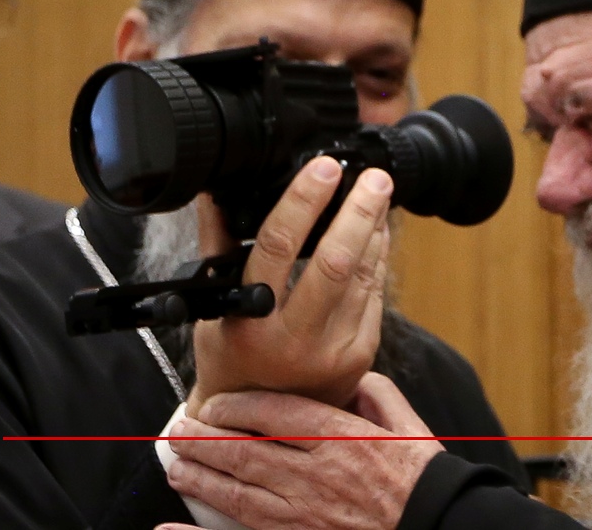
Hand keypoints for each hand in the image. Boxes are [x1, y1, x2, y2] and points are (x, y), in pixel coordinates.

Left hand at [168, 374, 444, 529]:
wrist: (437, 526)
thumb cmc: (424, 480)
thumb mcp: (410, 426)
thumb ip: (378, 394)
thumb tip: (351, 379)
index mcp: (342, 439)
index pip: (274, 412)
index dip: (236, 405)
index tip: (216, 402)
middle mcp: (316, 475)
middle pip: (244, 451)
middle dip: (204, 439)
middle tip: (179, 429)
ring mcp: (304, 513)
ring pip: (237, 493)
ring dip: (199, 477)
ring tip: (176, 464)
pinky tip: (172, 528)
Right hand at [187, 157, 391, 416]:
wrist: (261, 423)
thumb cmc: (232, 358)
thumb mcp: (213, 308)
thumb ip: (218, 249)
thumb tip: (216, 194)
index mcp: (251, 320)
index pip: (279, 246)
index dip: (304, 201)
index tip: (324, 167)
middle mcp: (294, 338)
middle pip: (335, 261)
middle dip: (360, 211)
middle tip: (374, 177)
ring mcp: (333, 349)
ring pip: (362, 275)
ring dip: (374, 229)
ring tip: (377, 193)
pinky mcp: (360, 354)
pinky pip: (374, 294)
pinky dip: (377, 258)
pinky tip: (378, 232)